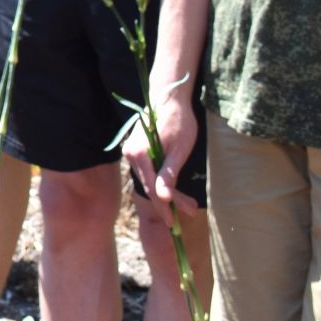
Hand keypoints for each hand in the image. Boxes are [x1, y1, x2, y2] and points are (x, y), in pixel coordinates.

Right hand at [128, 91, 200, 226]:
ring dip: (167, 192)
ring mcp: (133, 153)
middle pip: (150, 185)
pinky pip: (149, 171)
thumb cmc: (179, 121)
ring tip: (187, 203)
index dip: (164, 206)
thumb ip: (169, 174)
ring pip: (150, 179)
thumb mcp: (179, 150)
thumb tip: (163, 197)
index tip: (174, 222)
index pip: (151, 188)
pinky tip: (174, 187)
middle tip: (190, 211)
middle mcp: (131, 154)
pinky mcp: (138, 151)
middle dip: (170, 201)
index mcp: (138, 155)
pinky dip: (162, 181)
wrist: (169, 98)